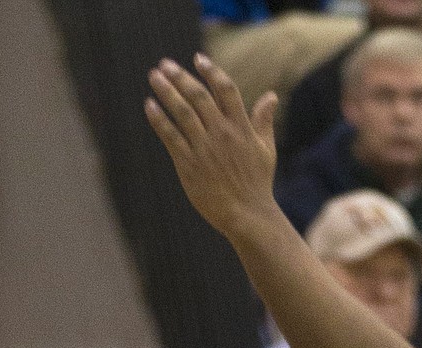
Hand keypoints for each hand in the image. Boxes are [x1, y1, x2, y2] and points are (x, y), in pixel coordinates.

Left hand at [146, 54, 277, 238]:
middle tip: (165, 64)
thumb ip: (264, 120)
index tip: (198, 59)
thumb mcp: (266, 150)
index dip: (211, 72)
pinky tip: (150, 105)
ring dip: (167, 92)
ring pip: (183, 113)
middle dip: (181, 77)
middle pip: (199, 97)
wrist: (247, 216)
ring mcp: (205, 149)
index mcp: (241, 128)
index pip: (226, 91)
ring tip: (154, 76)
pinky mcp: (190, 165)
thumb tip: (271, 96)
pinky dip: (159, 120)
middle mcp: (222, 134)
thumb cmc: (257, 183)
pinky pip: (171, 137)